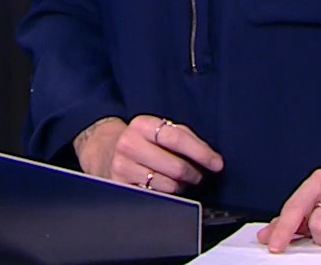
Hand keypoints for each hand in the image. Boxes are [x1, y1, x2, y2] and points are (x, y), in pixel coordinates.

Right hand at [73, 114, 223, 194]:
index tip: (217, 164)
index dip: (202, 153)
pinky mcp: (120, 186)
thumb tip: (211, 158)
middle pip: (176, 167)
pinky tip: (164, 186)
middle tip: (197, 176)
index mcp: (142, 124)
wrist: (104, 149)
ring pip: (167, 185)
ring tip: (178, 181)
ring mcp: (123, 166)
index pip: (177, 139)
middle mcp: (129, 144)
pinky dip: (166, 195)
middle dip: (194, 174)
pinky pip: (155, 196)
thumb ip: (183, 137)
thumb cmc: (140, 140)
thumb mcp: (157, 129)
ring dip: (180, 186)